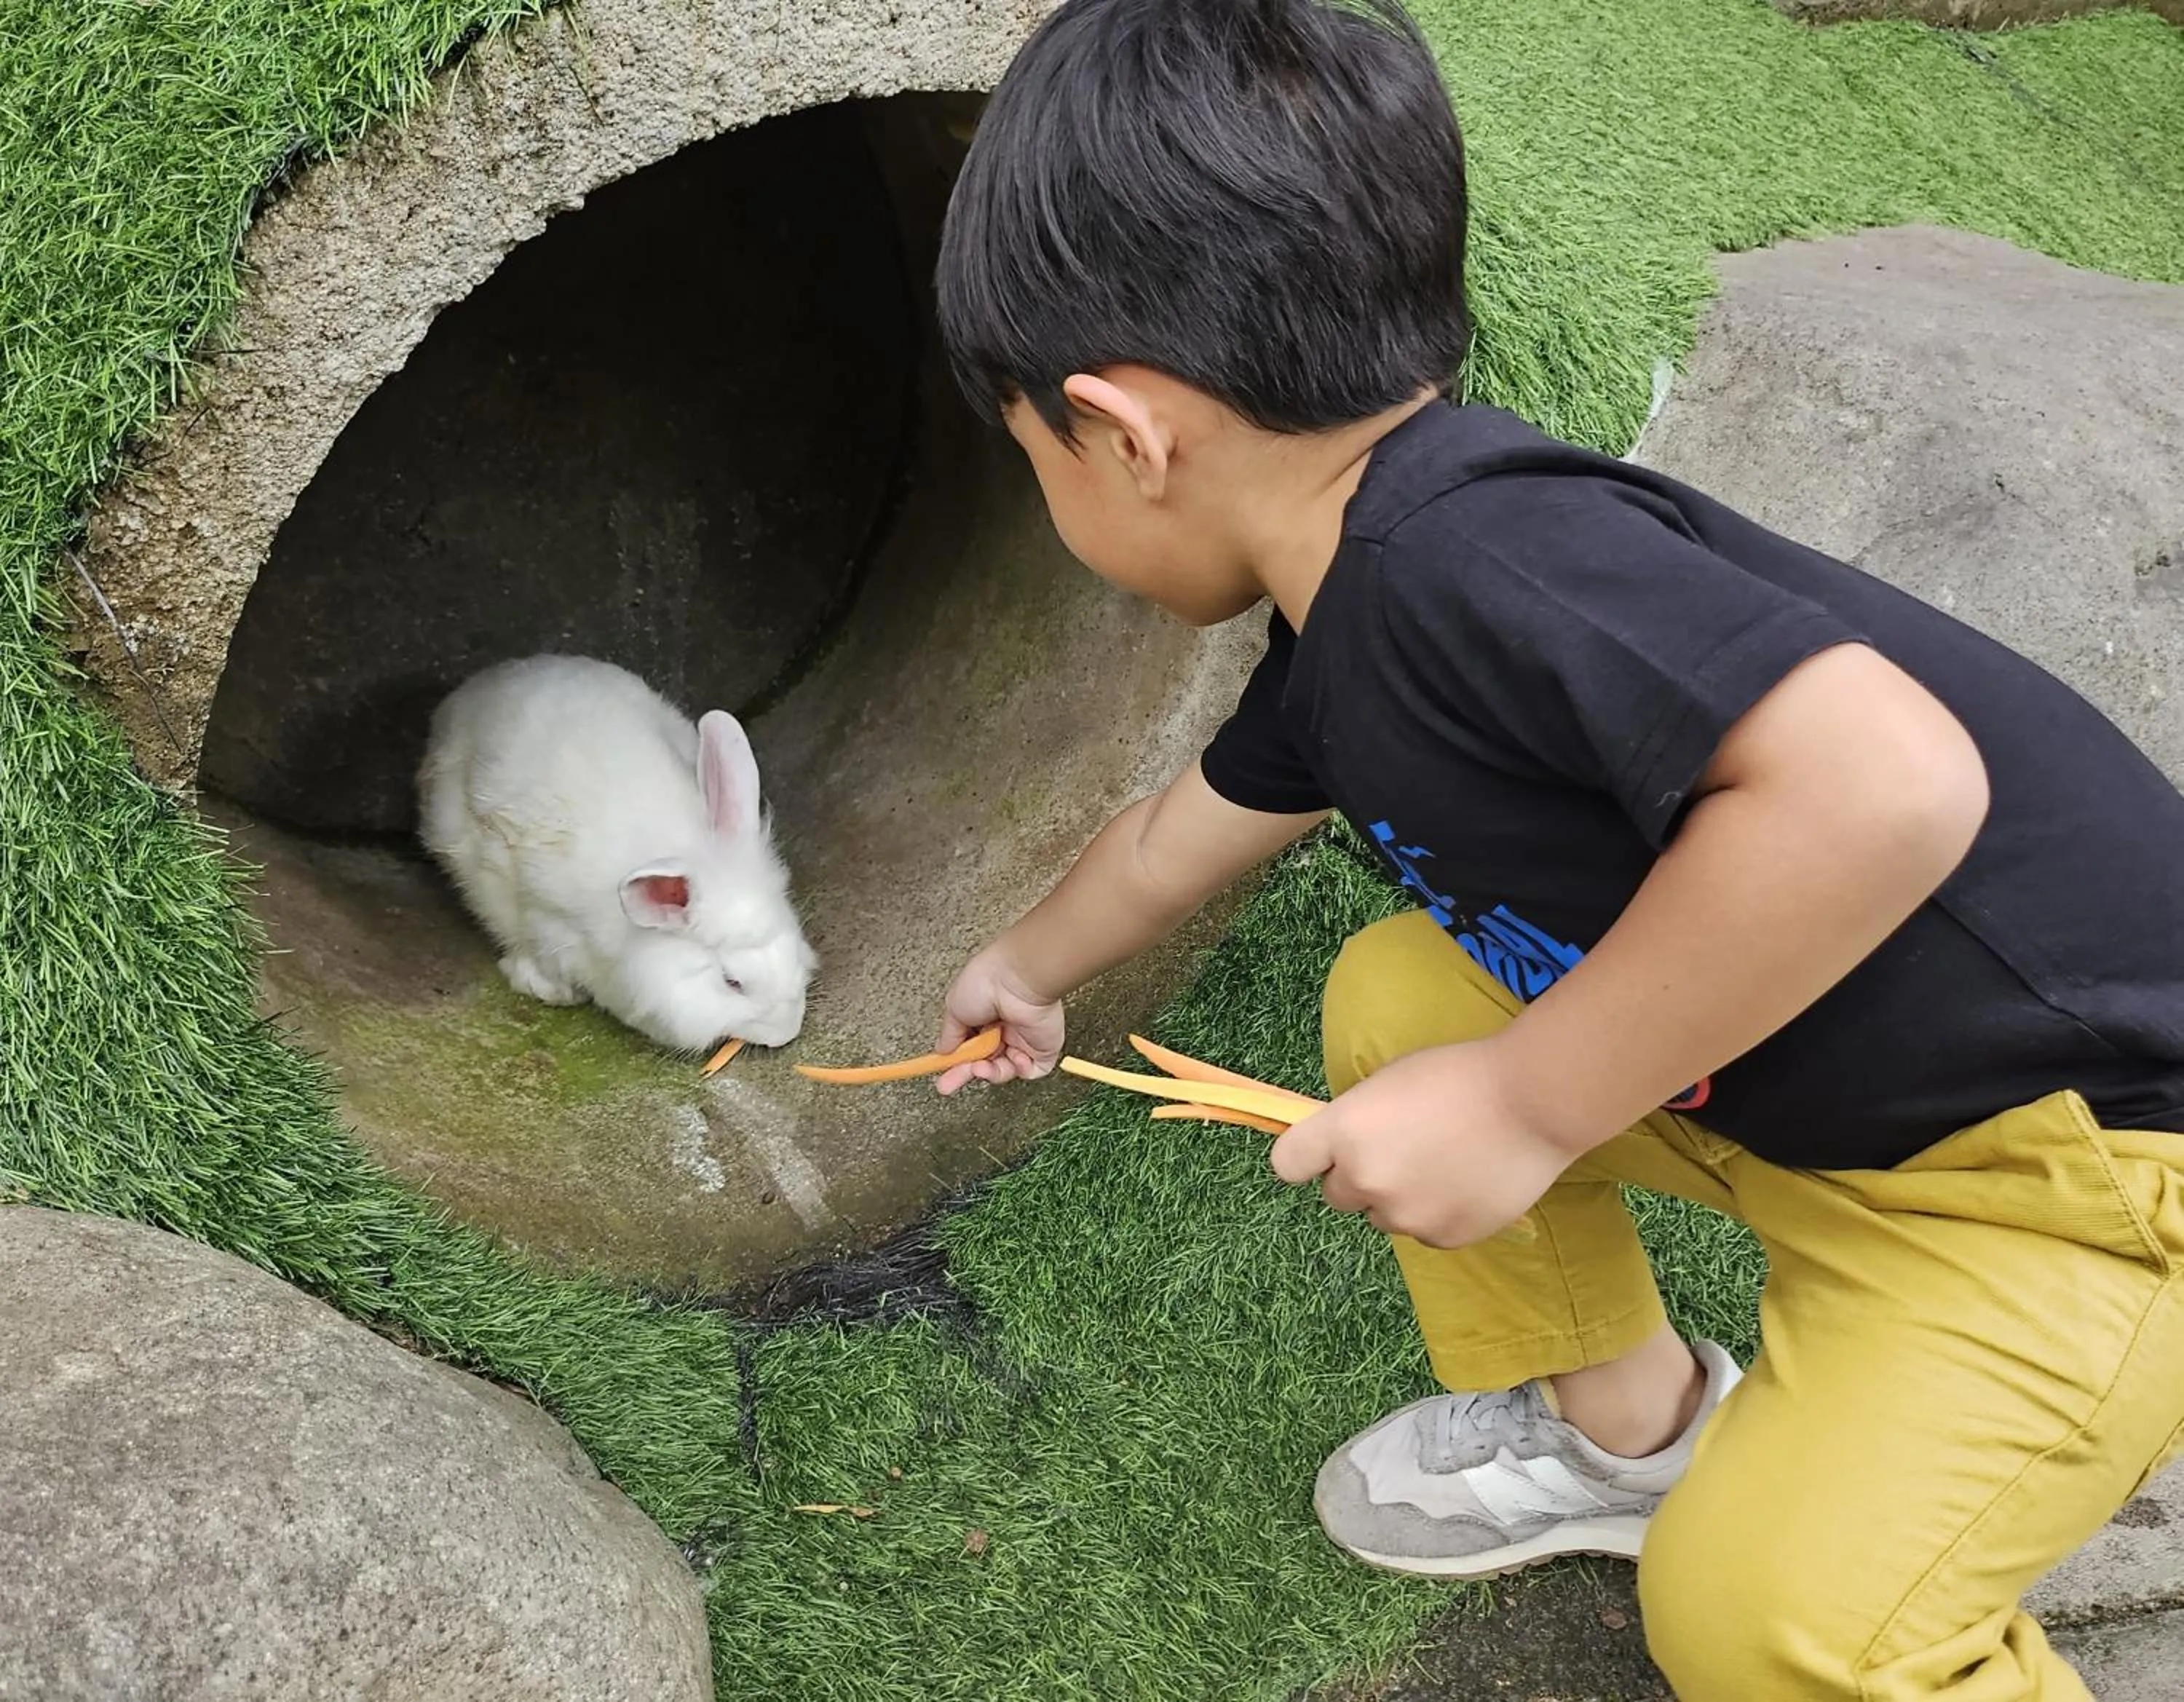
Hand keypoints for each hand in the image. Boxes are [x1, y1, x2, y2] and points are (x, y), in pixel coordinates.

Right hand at [933, 944, 1065, 1094]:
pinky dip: (1021, 1070)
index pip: (969, 1048)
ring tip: (981, 1067)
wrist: (1018, 979)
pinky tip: (1014, 1058)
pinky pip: (1032, 1070)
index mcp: (984, 1017)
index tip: (943, 1075)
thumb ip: (950, 1035)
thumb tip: (944, 1052)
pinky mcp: (1043, 1047)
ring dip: (991, 1072)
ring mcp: (1024, 1039)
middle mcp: (1004, 1028)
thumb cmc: (986, 983)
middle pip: (985, 1061)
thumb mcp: (955, 1008)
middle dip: (966, 1074)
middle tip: (949, 1085)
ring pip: (1005, 1069)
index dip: (956, 1063)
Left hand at [1269, 1041, 1581, 1247]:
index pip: (1287, 1164)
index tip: (1324, 1152)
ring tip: (1443, 1164)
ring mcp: (1404, 1215)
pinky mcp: (1442, 1237)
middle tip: (1401, 1151)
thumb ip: (1357, 1120)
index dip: (1307, 1157)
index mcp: (1343, 1132)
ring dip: (1399, 1198)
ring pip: (1382, 1216)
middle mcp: (1364, 1179)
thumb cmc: (1459, 1076)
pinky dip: (1437, 1214)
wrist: (1531, 1102)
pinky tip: (1467, 1183)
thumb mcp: (1389, 1083)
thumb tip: (1344, 1145)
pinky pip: (1424, 1232)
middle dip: (1358, 1178)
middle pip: (1336, 1195)